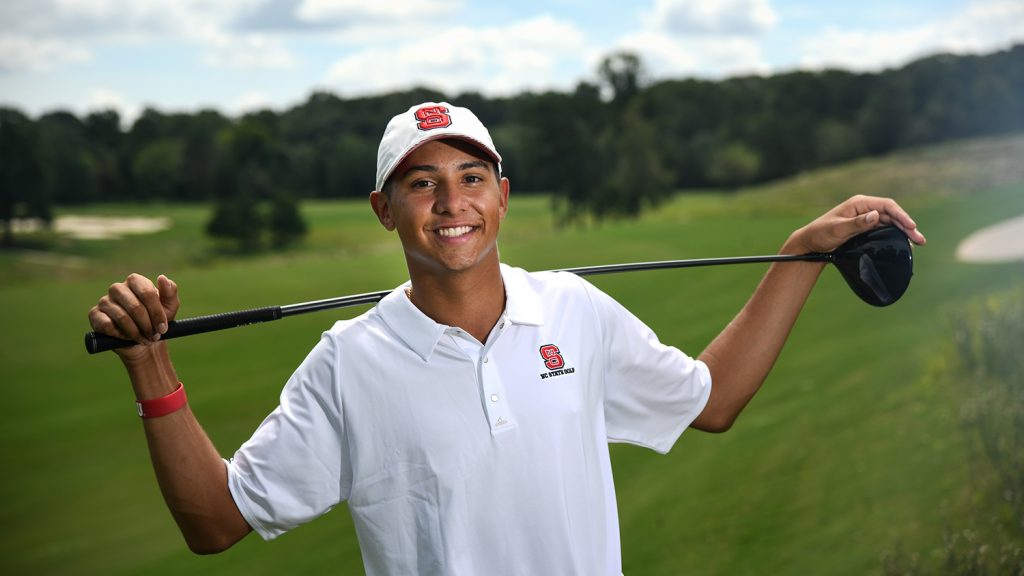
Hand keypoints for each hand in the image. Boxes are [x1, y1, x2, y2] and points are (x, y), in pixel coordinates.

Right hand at [88, 274, 178, 359]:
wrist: (143, 342)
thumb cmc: (157, 321)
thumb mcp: (169, 308)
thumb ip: (170, 292)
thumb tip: (162, 277)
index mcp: (135, 281)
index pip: (147, 293)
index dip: (156, 313)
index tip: (163, 327)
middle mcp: (118, 288)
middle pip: (135, 306)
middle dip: (147, 325)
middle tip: (154, 336)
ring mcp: (104, 301)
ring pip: (122, 317)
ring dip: (136, 332)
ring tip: (144, 339)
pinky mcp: (95, 315)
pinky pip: (107, 325)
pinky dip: (120, 334)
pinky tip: (126, 337)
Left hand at [788, 194, 926, 253]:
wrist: (810, 244)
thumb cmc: (821, 234)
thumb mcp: (838, 229)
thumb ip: (857, 223)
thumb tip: (876, 215)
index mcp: (859, 203)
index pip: (886, 206)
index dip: (901, 215)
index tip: (911, 227)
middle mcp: (865, 208)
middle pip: (892, 214)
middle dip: (907, 226)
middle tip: (920, 240)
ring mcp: (866, 218)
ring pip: (890, 223)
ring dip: (904, 231)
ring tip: (917, 243)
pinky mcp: (865, 227)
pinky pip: (884, 229)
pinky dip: (895, 235)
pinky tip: (903, 244)